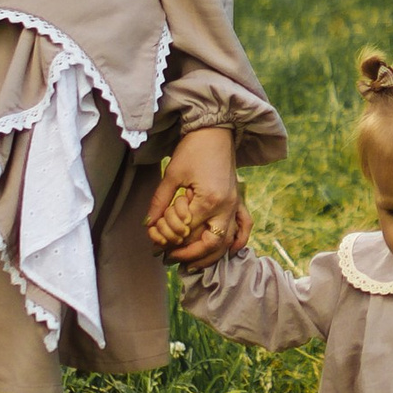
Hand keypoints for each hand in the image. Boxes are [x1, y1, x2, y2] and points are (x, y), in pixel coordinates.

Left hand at [146, 124, 246, 262]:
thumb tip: (149, 224)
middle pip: (211, 243)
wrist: (215, 130)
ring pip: (228, 240)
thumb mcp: (172, 175)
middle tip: (172, 258)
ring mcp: (235, 203)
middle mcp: (226, 206)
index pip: (188, 232)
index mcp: (209, 200)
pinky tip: (230, 251)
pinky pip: (244, 225)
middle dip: (191, 255)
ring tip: (192, 263)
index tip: (157, 247)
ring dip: (211, 255)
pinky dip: (239, 239)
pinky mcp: (237, 199)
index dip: (171, 241)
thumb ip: (160, 202)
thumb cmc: (193, 149)